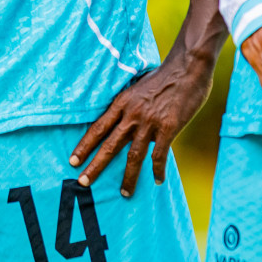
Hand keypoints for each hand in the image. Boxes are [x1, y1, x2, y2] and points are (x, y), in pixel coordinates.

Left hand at [69, 48, 215, 197]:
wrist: (187, 68)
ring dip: (128, 177)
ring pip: (133, 156)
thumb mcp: (139, 86)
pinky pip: (159, 155)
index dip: (84, 145)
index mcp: (122, 102)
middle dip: (95, 166)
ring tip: (124, 193)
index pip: (98, 127)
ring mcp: (150, 122)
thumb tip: (125, 119)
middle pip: (109, 145)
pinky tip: (158, 180)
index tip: (73, 160)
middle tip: (83, 182)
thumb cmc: (165, 75)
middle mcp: (132, 114)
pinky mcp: (168, 128)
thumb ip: (131, 104)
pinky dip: (158, 170)